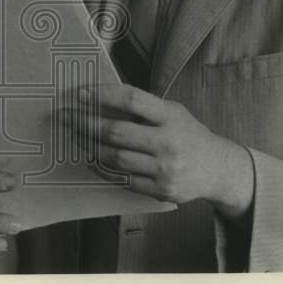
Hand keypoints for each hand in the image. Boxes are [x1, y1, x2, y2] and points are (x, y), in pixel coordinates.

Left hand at [64, 84, 253, 219]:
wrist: (218, 169)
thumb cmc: (188, 134)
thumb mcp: (173, 112)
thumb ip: (145, 107)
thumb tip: (100, 97)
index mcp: (170, 116)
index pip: (132, 100)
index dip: (103, 95)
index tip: (79, 93)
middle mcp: (168, 142)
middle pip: (117, 132)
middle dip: (84, 123)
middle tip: (64, 116)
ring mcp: (165, 168)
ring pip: (115, 158)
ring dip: (89, 146)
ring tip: (73, 136)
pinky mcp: (161, 190)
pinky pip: (123, 179)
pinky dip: (103, 168)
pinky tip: (91, 158)